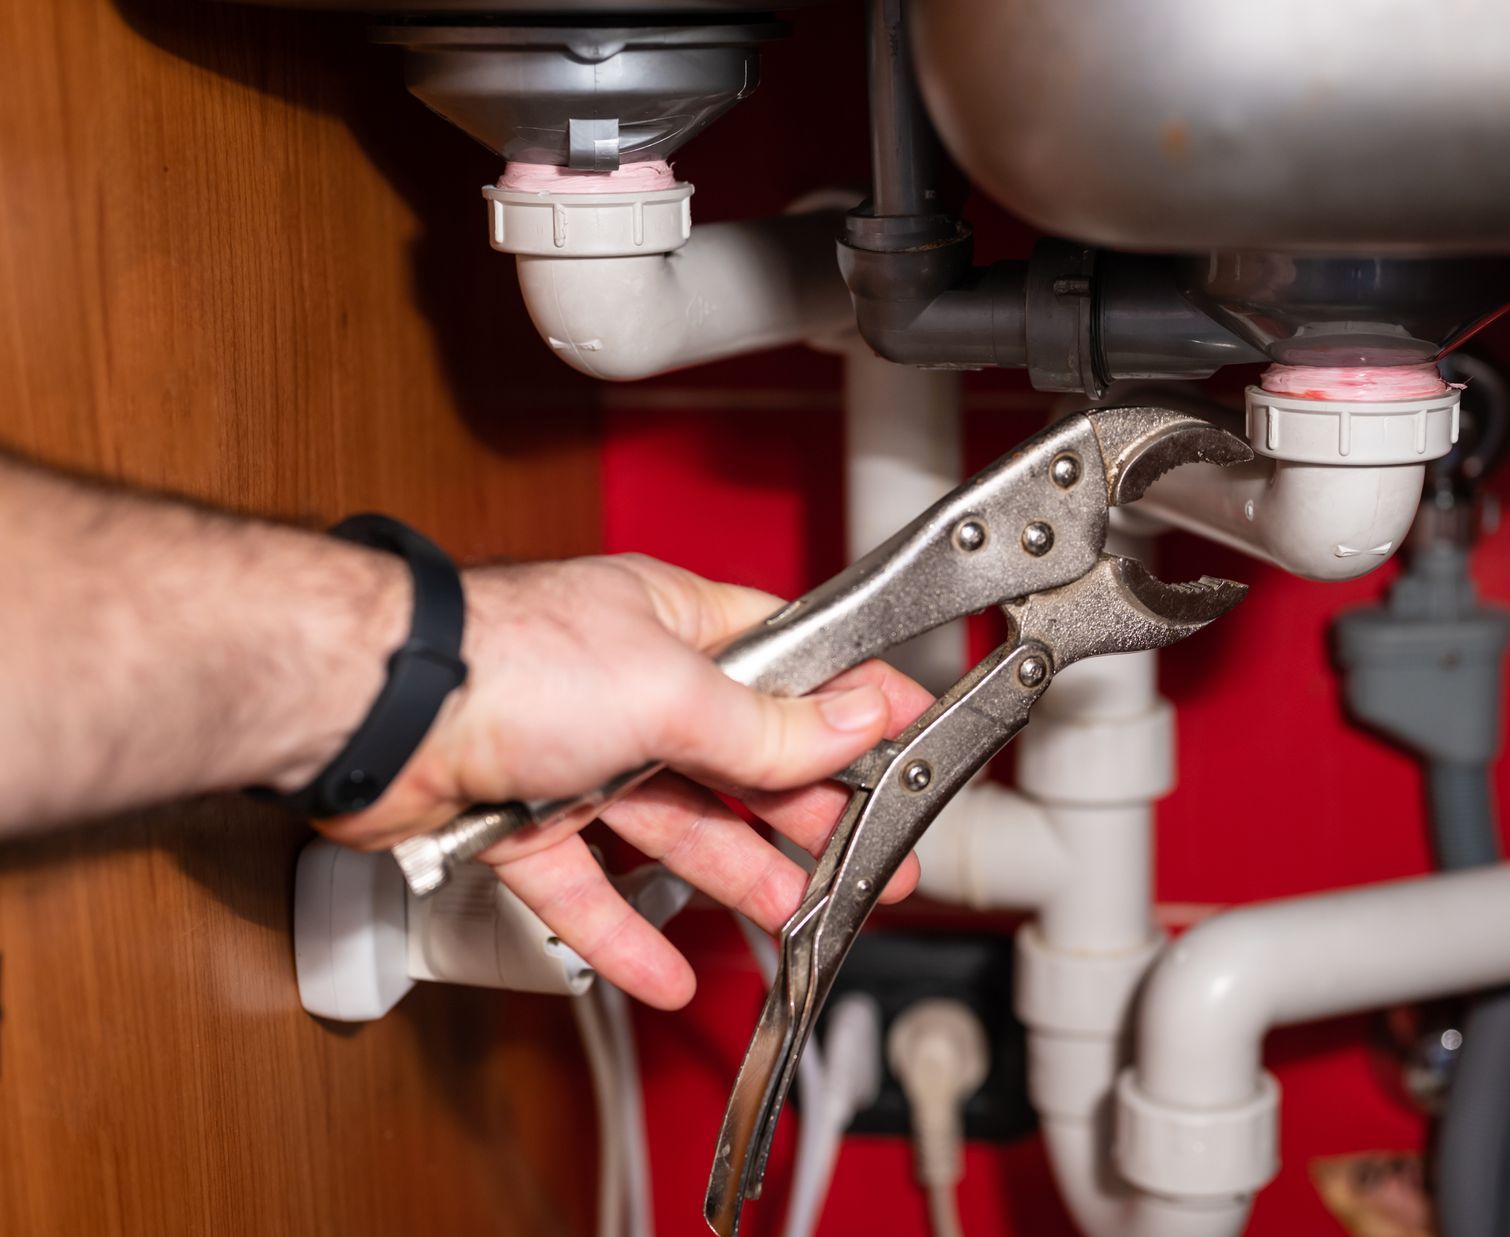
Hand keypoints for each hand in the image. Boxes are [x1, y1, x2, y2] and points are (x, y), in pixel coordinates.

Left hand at [317, 554, 932, 1008]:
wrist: (379, 712)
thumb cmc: (508, 657)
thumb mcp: (673, 691)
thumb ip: (769, 726)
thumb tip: (859, 716)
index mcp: (676, 629)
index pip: (789, 670)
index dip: (850, 709)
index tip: (907, 738)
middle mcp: (631, 690)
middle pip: (742, 764)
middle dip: (809, 815)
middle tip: (871, 858)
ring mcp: (577, 758)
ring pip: (675, 830)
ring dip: (736, 878)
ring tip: (796, 918)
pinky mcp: (523, 823)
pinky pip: (590, 890)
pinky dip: (626, 934)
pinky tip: (666, 972)